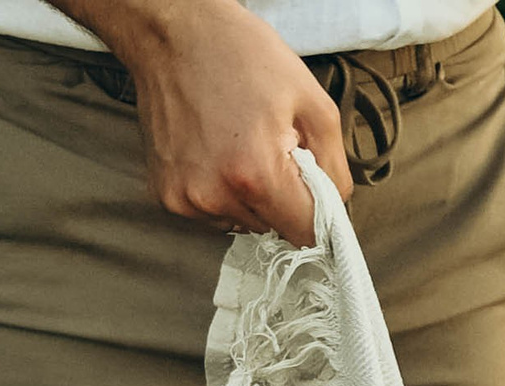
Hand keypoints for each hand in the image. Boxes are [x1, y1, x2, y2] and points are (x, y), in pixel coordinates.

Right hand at [83, 0, 350, 244]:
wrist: (172, 33)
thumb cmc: (243, 58)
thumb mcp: (315, 105)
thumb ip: (336, 169)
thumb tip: (337, 207)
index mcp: (256, 175)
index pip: (308, 234)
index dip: (320, 214)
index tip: (316, 189)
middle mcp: (215, 196)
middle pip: (277, 229)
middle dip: (285, 198)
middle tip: (273, 149)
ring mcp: (185, 199)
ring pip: (247, 223)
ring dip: (254, 197)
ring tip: (242, 146)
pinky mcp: (166, 196)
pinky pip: (215, 213)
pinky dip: (225, 192)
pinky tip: (218, 153)